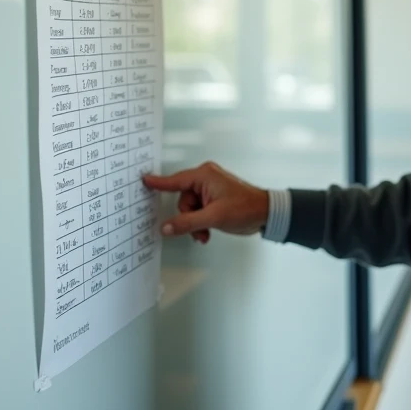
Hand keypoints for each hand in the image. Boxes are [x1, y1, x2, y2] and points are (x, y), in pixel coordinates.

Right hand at [143, 161, 269, 243]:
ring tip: (205, 233)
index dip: (158, 183)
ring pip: (190, 208)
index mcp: (204, 176)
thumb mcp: (213, 218)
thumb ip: (187, 223)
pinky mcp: (214, 197)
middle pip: (183, 200)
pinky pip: (198, 210)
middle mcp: (205, 178)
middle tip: (200, 231)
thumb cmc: (245, 208)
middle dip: (188, 218)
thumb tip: (165, 228)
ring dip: (195, 223)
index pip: (175, 180)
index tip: (144, 180)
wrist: (266, 213)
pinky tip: (208, 231)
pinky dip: (201, 222)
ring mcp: (210, 188)